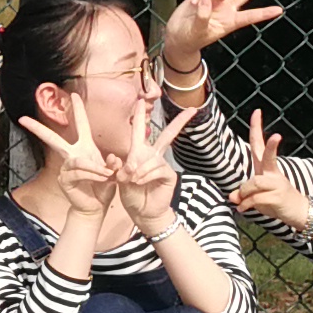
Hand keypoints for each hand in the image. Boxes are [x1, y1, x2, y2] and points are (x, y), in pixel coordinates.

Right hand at [12, 104, 127, 236]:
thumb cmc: (103, 188)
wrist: (96, 207)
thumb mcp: (113, 172)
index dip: (77, 110)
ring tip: (107, 174)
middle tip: (22, 119)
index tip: (73, 94)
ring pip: (76, 160)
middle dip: (37, 129)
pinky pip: (78, 173)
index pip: (80, 124)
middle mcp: (72, 155)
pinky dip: (92, 174)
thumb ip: (114, 164)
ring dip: (94, 167)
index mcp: (84, 147)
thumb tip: (112, 160)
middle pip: (52, 139)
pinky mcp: (65, 180)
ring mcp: (66, 167)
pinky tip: (103, 178)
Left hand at [114, 97, 183, 233]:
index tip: (140, 100)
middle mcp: (153, 155)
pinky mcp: (168, 175)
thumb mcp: (119, 178)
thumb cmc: (131, 194)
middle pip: (168, 134)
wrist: (141, 212)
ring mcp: (162, 164)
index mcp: (139, 152)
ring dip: (139, 169)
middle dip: (180, 122)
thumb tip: (127, 162)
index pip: (141, 130)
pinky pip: (157, 169)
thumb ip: (120, 167)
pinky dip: (145, 175)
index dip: (141, 115)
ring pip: (152, 158)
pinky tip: (138, 181)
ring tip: (132, 179)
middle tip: (192, 110)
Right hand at [161, 0, 283, 78]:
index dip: (264, 13)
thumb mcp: (198, 31)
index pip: (250, 16)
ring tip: (197, 4)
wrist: (177, 36)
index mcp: (230, 22)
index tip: (279, 10)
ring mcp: (216, 0)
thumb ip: (203, 15)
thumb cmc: (190, 38)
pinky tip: (192, 3)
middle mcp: (227, 9)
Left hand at [229, 109, 312, 236]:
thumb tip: (232, 198)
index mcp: (266, 167)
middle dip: (271, 146)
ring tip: (242, 203)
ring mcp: (277, 184)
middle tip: (277, 136)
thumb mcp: (256, 195)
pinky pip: (256, 199)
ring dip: (244, 193)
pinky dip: (247, 204)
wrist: (298, 212)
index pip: (259, 144)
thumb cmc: (276, 200)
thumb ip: (243, 194)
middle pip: (268, 156)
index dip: (257, 128)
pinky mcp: (278, 197)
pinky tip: (243, 209)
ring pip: (255, 183)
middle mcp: (272, 172)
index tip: (257, 111)